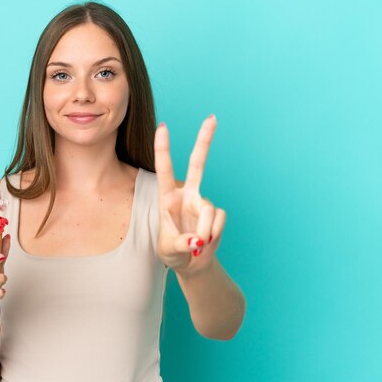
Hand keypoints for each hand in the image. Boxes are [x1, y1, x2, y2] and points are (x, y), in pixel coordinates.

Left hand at [154, 115, 226, 275]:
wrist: (191, 263)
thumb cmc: (172, 252)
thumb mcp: (168, 251)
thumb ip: (180, 245)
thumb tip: (197, 241)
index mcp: (167, 197)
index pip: (164, 169)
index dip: (163, 149)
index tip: (163, 127)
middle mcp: (186, 194)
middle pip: (198, 163)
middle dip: (205, 141)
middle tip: (212, 117)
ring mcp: (203, 202)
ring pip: (209, 210)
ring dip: (203, 231)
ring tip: (195, 245)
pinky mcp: (217, 214)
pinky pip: (218, 221)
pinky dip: (212, 235)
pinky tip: (205, 242)